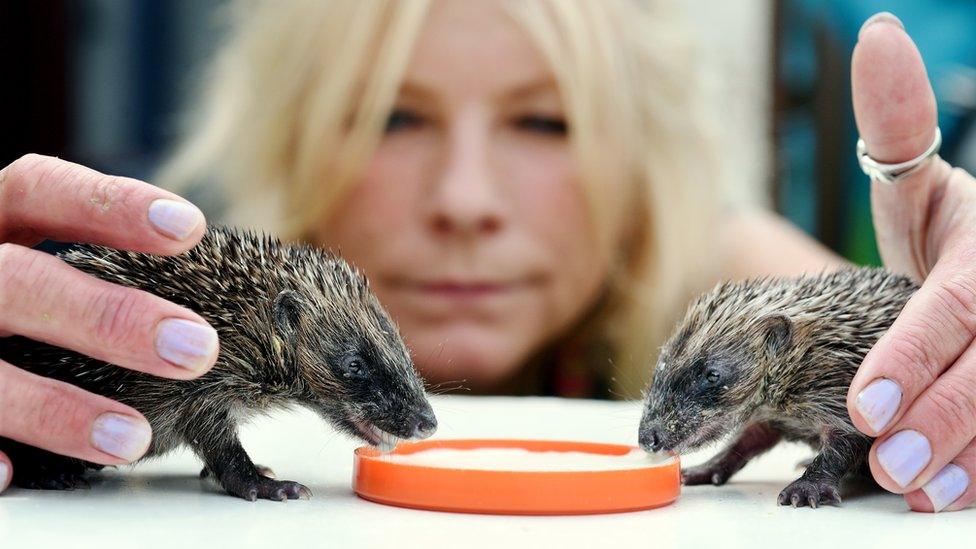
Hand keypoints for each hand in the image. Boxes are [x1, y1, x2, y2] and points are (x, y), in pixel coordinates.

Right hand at [0, 154, 218, 492]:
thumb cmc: (1, 295)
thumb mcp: (24, 262)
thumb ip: (89, 269)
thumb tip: (202, 319)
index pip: (38, 188)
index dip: (110, 204)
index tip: (191, 228)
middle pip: (21, 281)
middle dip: (109, 317)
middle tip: (198, 349)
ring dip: (58, 407)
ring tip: (135, 439)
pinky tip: (13, 473)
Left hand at [847, 13, 975, 511]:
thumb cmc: (950, 233)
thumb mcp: (921, 181)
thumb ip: (898, 120)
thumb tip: (875, 36)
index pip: (954, 307)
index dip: (913, 356)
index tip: (863, 403)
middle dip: (942, 419)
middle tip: (887, 462)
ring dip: (969, 457)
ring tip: (916, 491)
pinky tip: (947, 496)